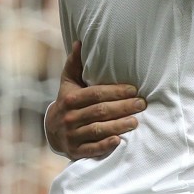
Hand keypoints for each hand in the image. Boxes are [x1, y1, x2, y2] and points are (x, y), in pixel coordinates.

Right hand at [45, 42, 144, 160]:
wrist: (52, 131)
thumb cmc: (68, 101)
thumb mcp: (68, 82)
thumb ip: (75, 63)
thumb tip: (80, 42)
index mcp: (70, 99)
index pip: (96, 94)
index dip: (115, 92)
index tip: (134, 90)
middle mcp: (69, 117)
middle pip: (100, 111)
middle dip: (123, 107)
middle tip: (142, 104)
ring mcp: (71, 135)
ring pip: (98, 129)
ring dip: (118, 126)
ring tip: (136, 121)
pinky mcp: (74, 151)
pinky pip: (91, 149)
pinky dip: (105, 145)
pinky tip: (119, 140)